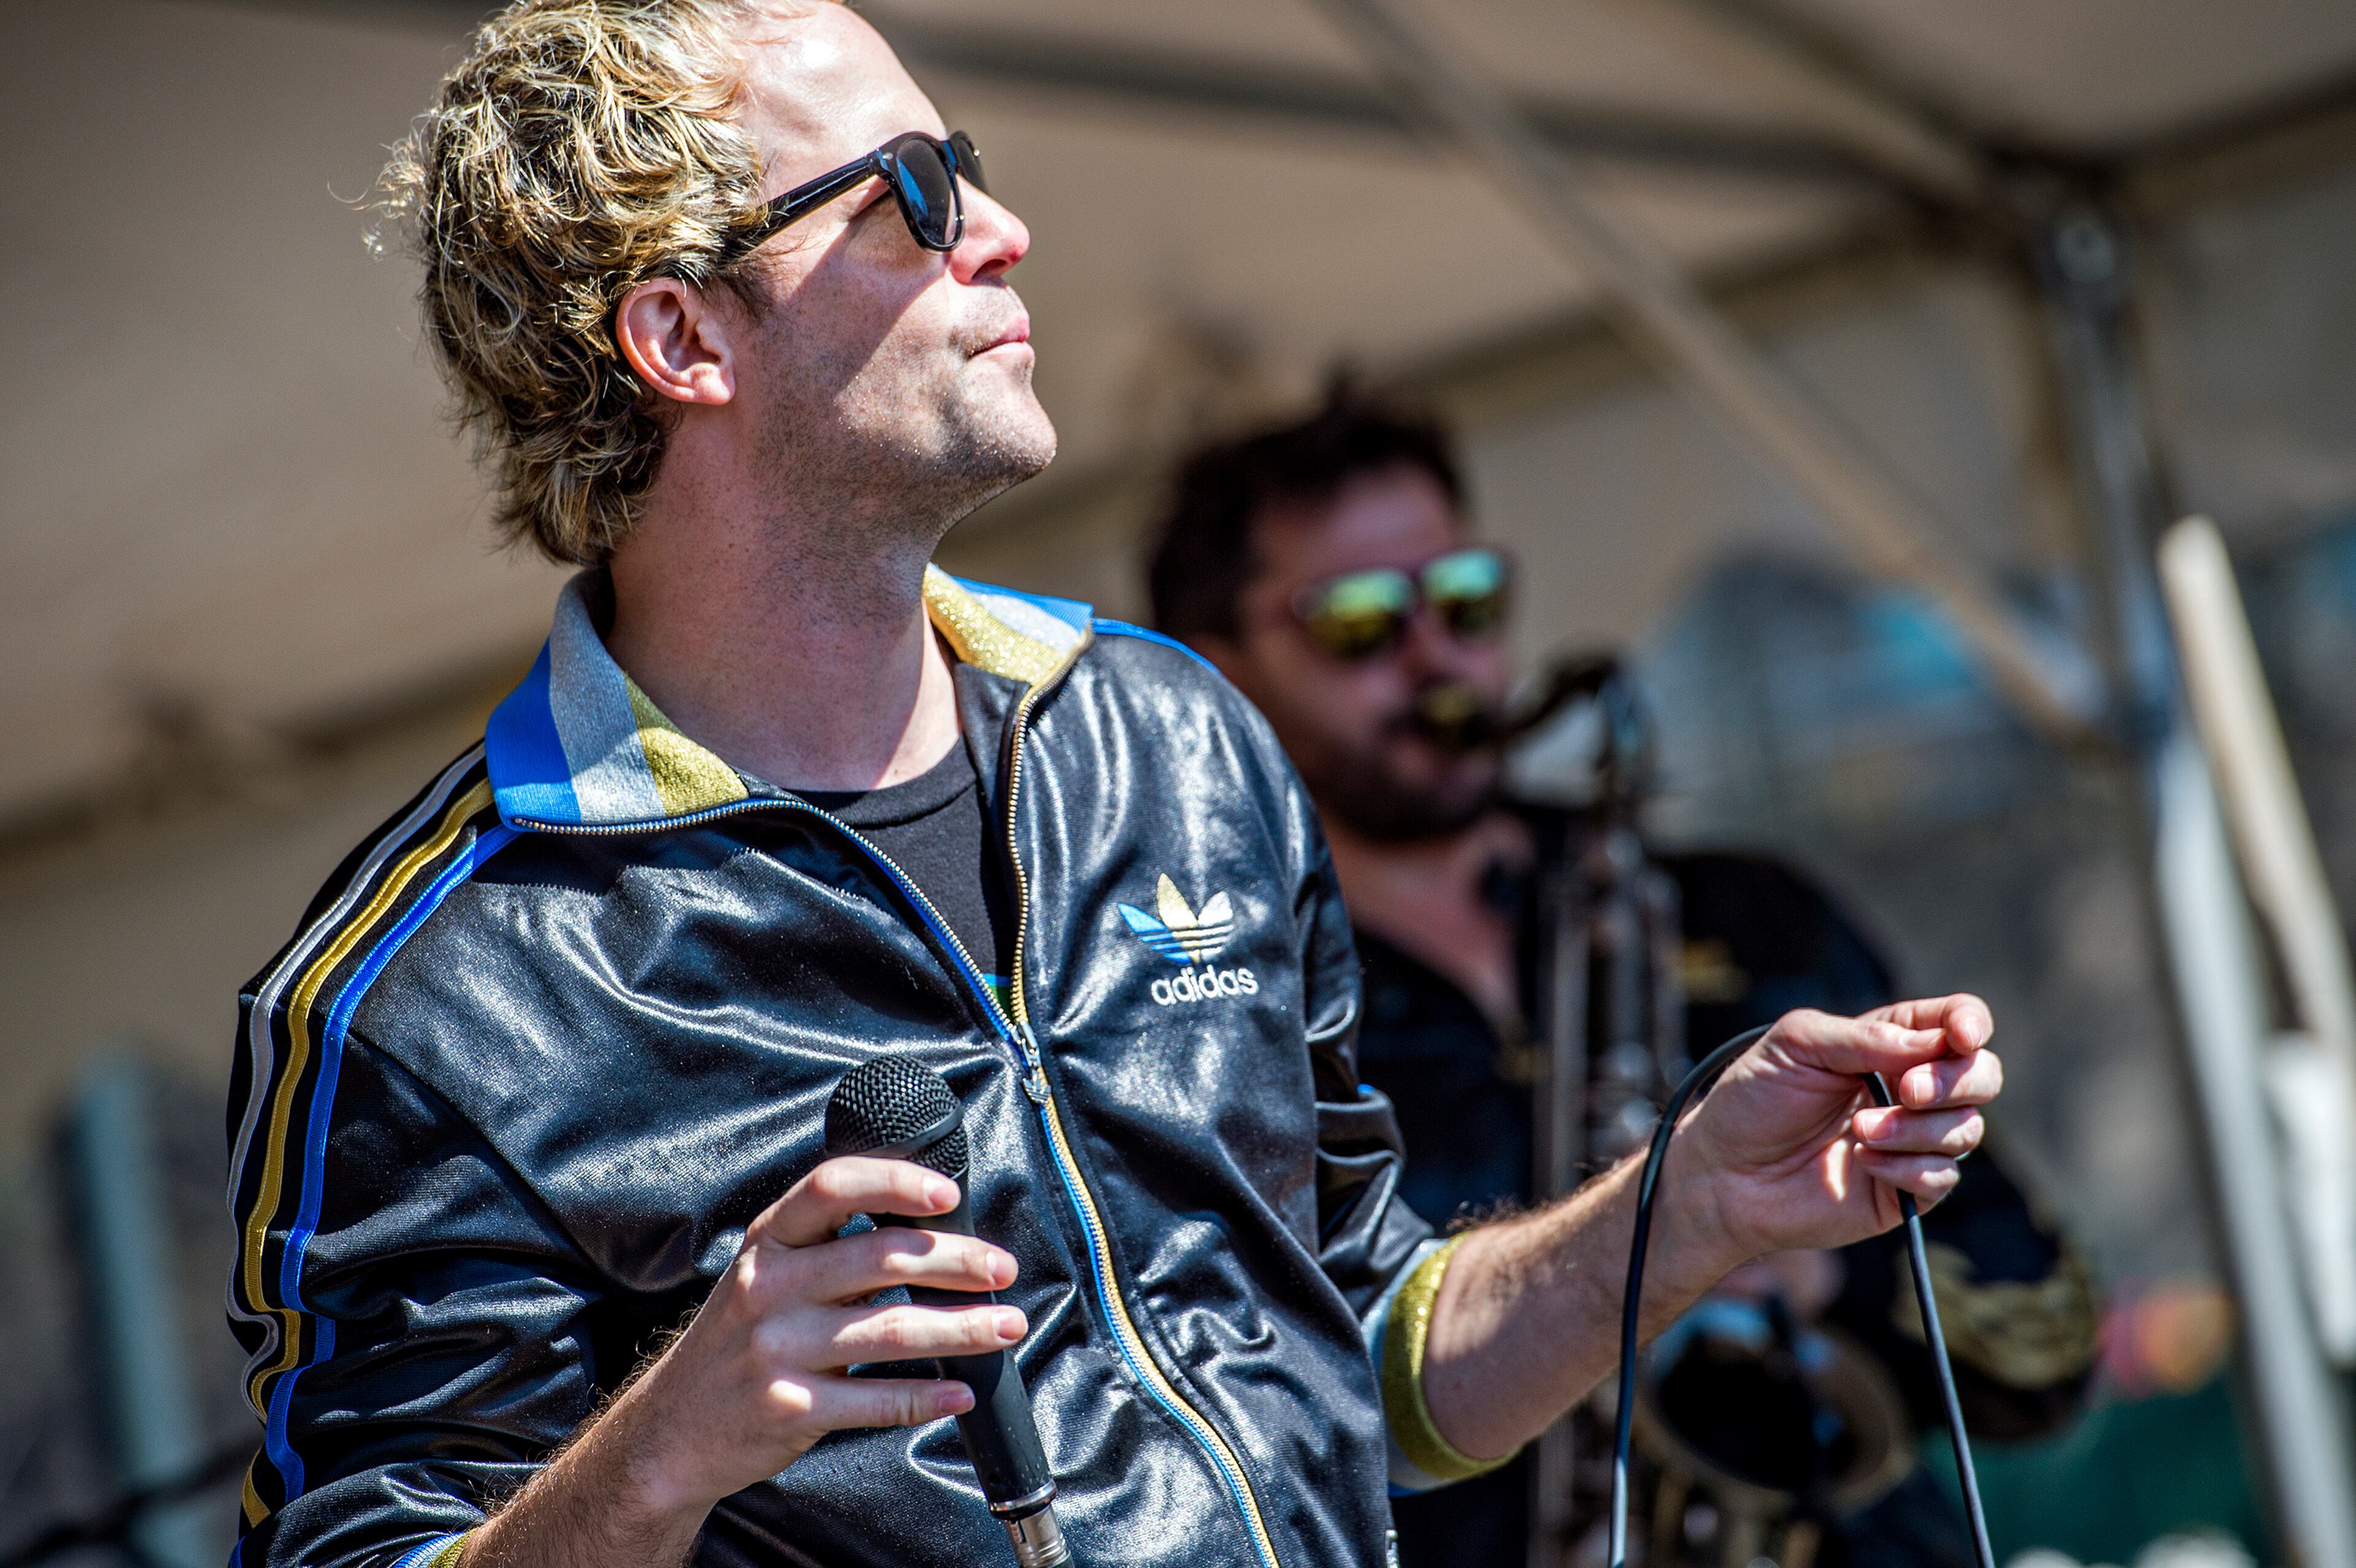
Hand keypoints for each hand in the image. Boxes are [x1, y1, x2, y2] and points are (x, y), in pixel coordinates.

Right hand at [597, 1156, 1025, 1522]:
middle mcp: (769, 1287)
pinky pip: (876, 1401)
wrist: (670, 1431)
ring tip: (1007, 1326)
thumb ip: (830, 1249)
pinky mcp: (790, 1409)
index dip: (896, 1182)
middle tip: (1002, 1269)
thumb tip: (931, 1231)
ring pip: (892, 1330)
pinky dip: (928, 1395)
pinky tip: (962, 1391)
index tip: (948, 1194)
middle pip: (880, 1257)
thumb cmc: (739, 1342)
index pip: (832, 1187)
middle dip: (957, 1260)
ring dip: (963, 1328)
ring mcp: (777, 1350)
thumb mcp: (765, 1276)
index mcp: (769, 1242)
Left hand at [1673, 996, 1999, 1272]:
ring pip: (1965, 1129)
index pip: (1956, 1023)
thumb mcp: (1796, 1045)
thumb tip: (1934, 1043)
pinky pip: (1942, 1178)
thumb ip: (1864, 1037)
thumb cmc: (1752, 1100)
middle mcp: (1910, 1090)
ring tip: (1859, 1131)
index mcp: (1889, 1043)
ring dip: (1916, 1129)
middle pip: (1982, 1076)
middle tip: (1905, 1091)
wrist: (1722, 1173)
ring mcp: (1911, 1142)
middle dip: (1955, 1081)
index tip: (1961, 1035)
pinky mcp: (1904, 1191)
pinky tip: (1862, 1161)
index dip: (1970, 1023)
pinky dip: (1908, 1168)